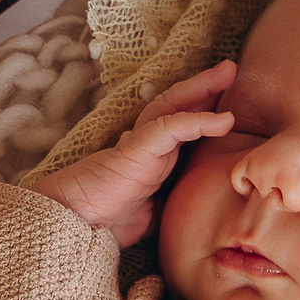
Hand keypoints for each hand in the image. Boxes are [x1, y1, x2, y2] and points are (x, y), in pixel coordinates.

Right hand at [33, 59, 236, 246]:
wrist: (70, 228)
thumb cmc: (101, 226)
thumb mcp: (147, 218)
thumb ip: (166, 207)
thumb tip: (191, 212)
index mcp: (147, 160)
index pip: (178, 128)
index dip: (202, 112)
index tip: (227, 106)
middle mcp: (143, 146)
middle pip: (177, 107)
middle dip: (205, 89)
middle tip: (230, 71)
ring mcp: (138, 145)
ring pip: (172, 106)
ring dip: (201, 88)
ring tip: (228, 72)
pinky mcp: (135, 151)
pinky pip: (170, 128)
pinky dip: (198, 122)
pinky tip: (224, 120)